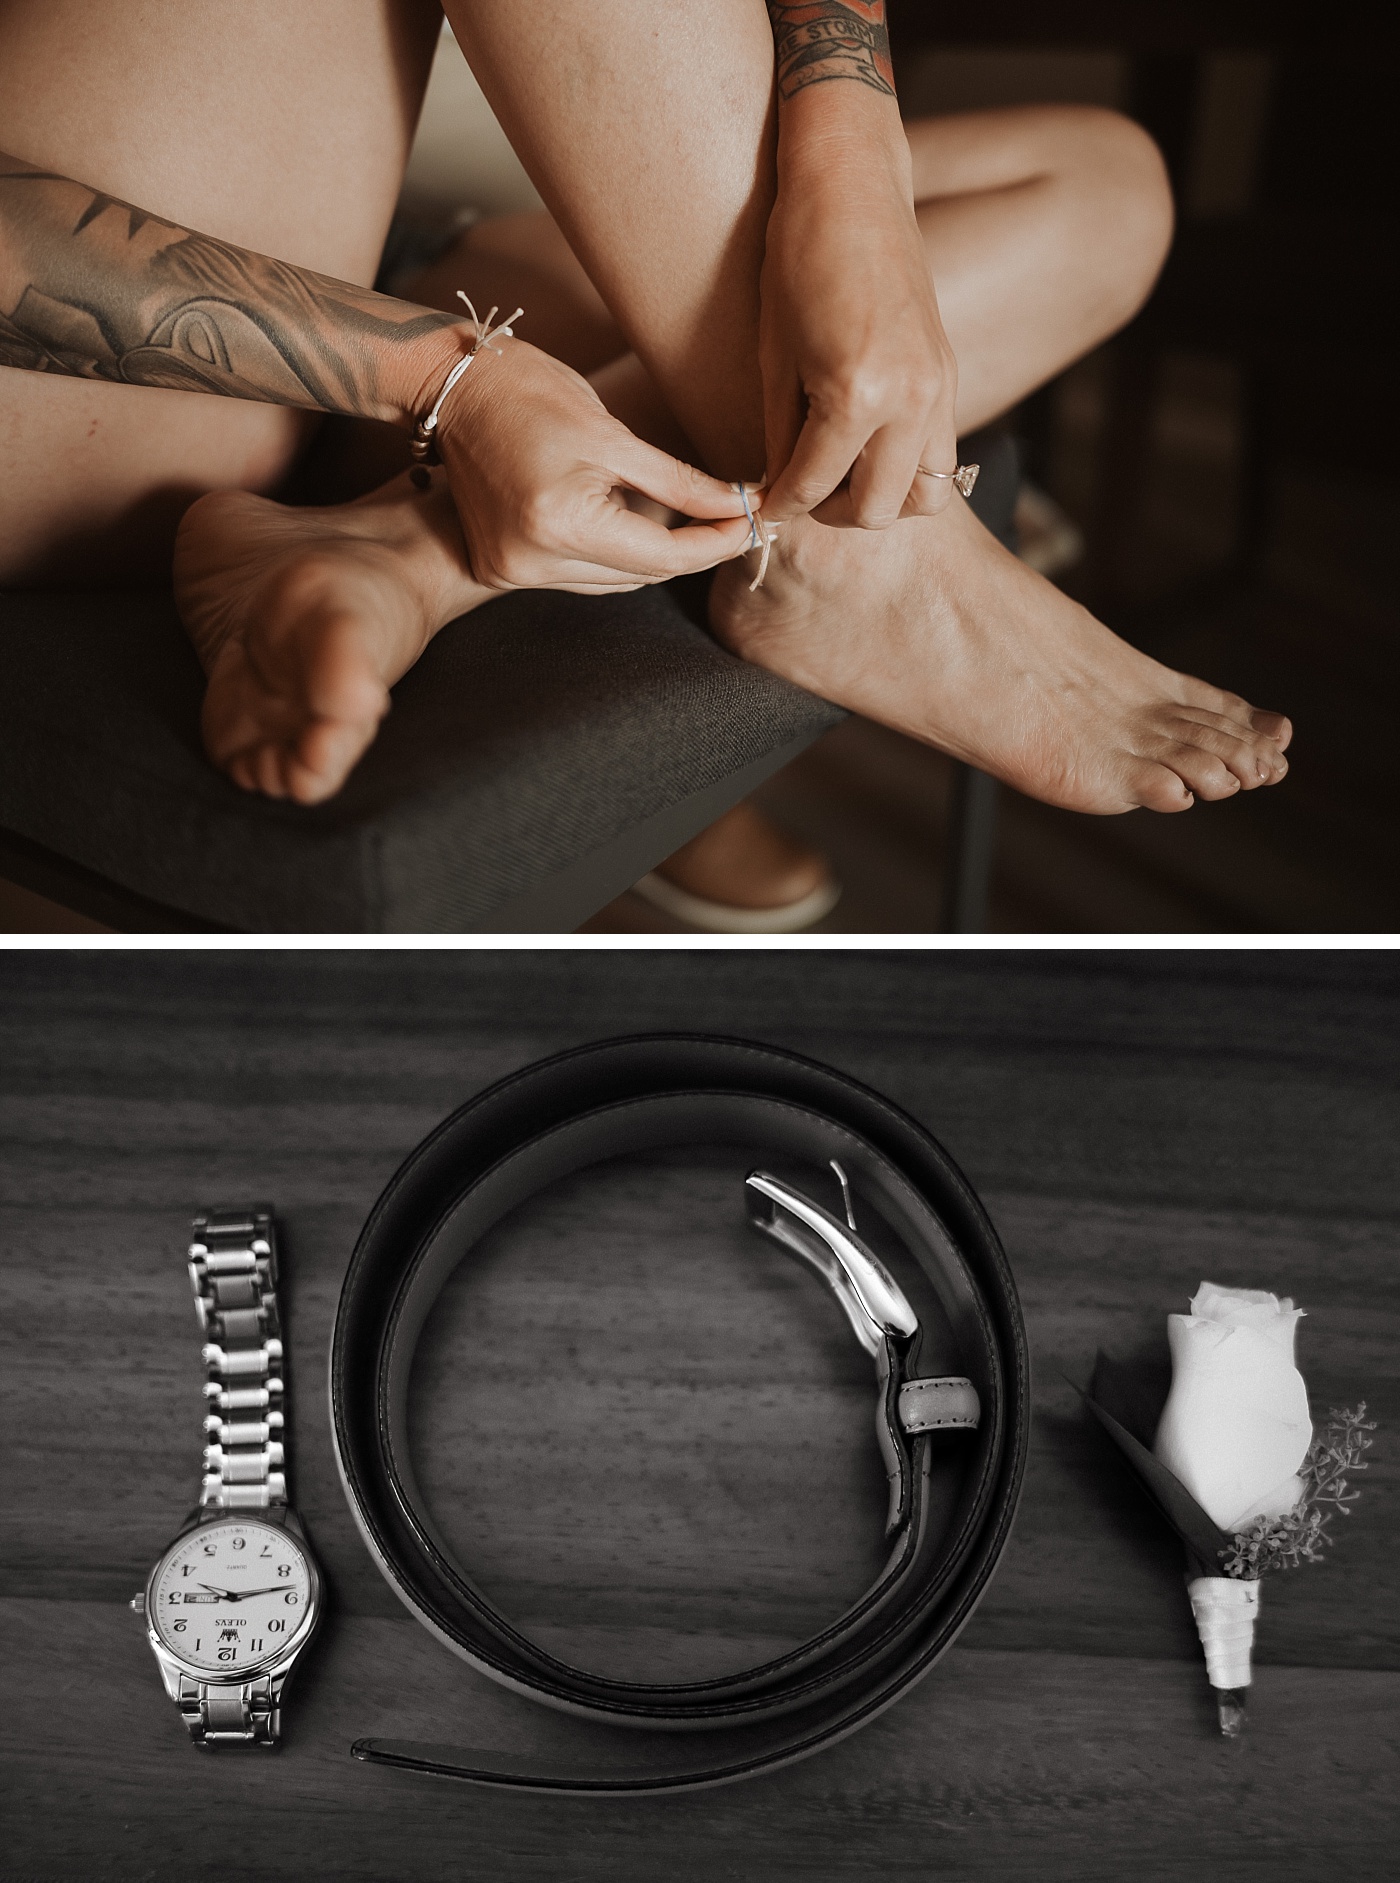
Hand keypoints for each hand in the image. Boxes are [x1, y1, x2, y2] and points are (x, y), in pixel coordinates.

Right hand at [420, 330, 754, 591]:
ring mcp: (510, 571)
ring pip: (614, 580)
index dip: (717, 541)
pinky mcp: (499, 568)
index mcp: (559, 524)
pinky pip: (580, 575)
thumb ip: (679, 482)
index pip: (663, 556)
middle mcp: (530, 562)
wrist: (450, 386)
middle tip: (735, 513)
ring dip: (653, 552)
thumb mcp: (613, 433)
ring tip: (684, 511)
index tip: (758, 519)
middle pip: (641, 575)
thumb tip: (740, 505)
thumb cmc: (529, 390)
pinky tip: (626, 517)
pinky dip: (613, 552)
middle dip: (692, 547)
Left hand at [759, 144, 959, 528]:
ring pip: (923, 497)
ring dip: (879, 498)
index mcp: (856, 396)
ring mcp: (939, 391)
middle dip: (830, 512)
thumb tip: (779, 491)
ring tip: (840, 473)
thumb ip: (782, 437)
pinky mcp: (949, 377)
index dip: (780, 506)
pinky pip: (938, 456)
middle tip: (801, 491)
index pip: (814, 486)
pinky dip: (904, 468)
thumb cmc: (797, 260)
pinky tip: (866, 444)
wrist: (853, 187)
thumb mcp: (774, 359)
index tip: (764, 509)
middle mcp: (909, 401)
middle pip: (876, 510)